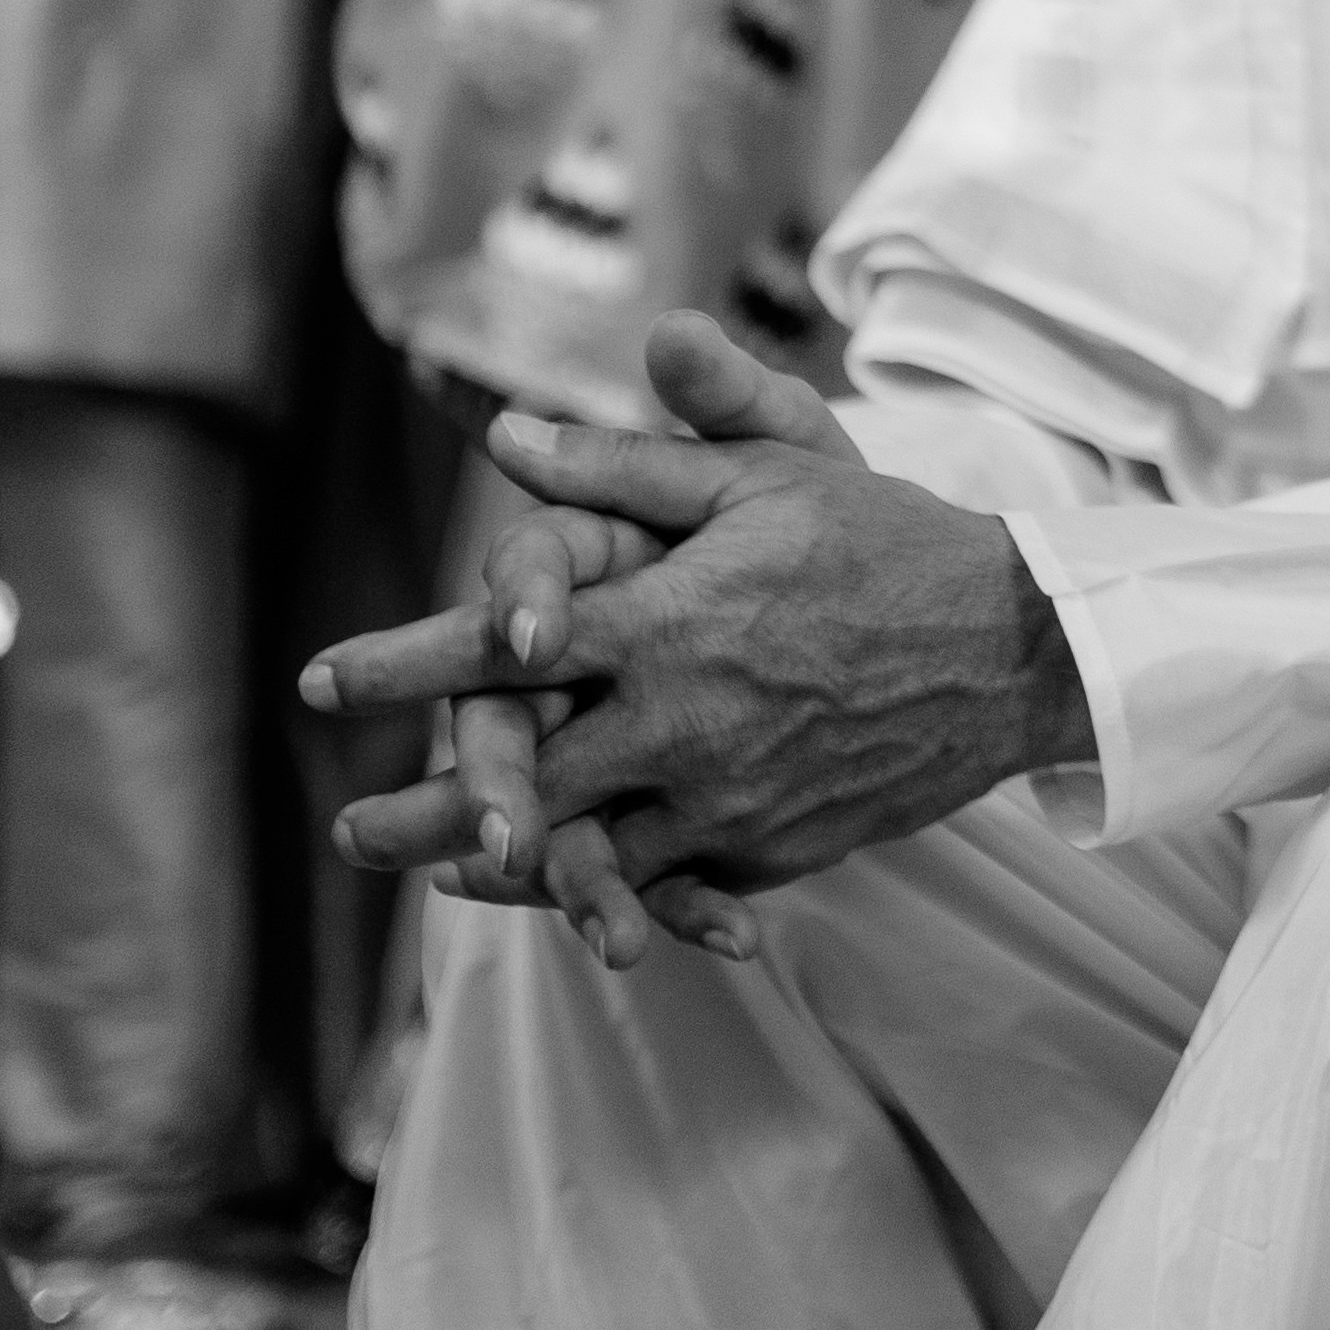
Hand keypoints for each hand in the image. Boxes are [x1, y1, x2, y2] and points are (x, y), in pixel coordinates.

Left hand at [299, 311, 1083, 966]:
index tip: (318, 682)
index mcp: (669, 621)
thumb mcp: (768, 469)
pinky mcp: (768, 850)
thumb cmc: (880, 537)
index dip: (402, 664)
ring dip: (494, 872)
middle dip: (424, 808)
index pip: (503, 645)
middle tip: (348, 830)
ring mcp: (725, 799)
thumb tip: (507, 431)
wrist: (1010, 648)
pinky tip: (558, 898)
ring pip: (581, 855)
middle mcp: (682, 722)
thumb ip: (634, 456)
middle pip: (519, 781)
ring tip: (431, 881)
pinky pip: (665, 886)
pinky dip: (602, 897)